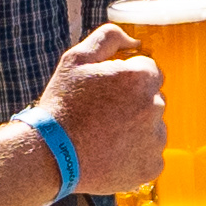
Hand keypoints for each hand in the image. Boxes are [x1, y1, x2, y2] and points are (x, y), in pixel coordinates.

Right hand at [39, 23, 167, 194]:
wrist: (49, 154)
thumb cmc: (62, 105)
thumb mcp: (76, 59)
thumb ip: (109, 38)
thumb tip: (136, 41)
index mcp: (141, 78)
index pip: (148, 70)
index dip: (125, 79)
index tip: (106, 92)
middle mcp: (155, 107)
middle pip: (153, 98)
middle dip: (134, 103)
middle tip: (103, 115)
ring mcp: (156, 140)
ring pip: (153, 127)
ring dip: (136, 129)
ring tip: (104, 136)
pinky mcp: (151, 167)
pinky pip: (151, 155)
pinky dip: (136, 155)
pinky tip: (111, 153)